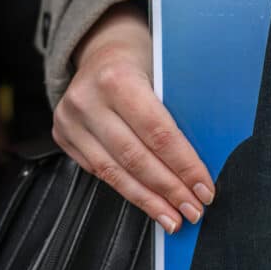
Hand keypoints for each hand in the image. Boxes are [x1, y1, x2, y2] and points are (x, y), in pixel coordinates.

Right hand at [51, 2, 214, 232]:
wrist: (100, 50)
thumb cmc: (143, 61)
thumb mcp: (164, 71)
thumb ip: (179, 109)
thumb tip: (207, 159)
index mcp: (117, 79)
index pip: (159, 133)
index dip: (184, 166)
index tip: (205, 189)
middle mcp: (88, 100)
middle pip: (136, 158)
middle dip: (169, 190)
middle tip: (194, 210)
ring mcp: (71, 120)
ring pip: (114, 172)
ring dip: (149, 201)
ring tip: (173, 219)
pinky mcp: (63, 136)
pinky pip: (100, 172)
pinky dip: (128, 191)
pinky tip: (149, 204)